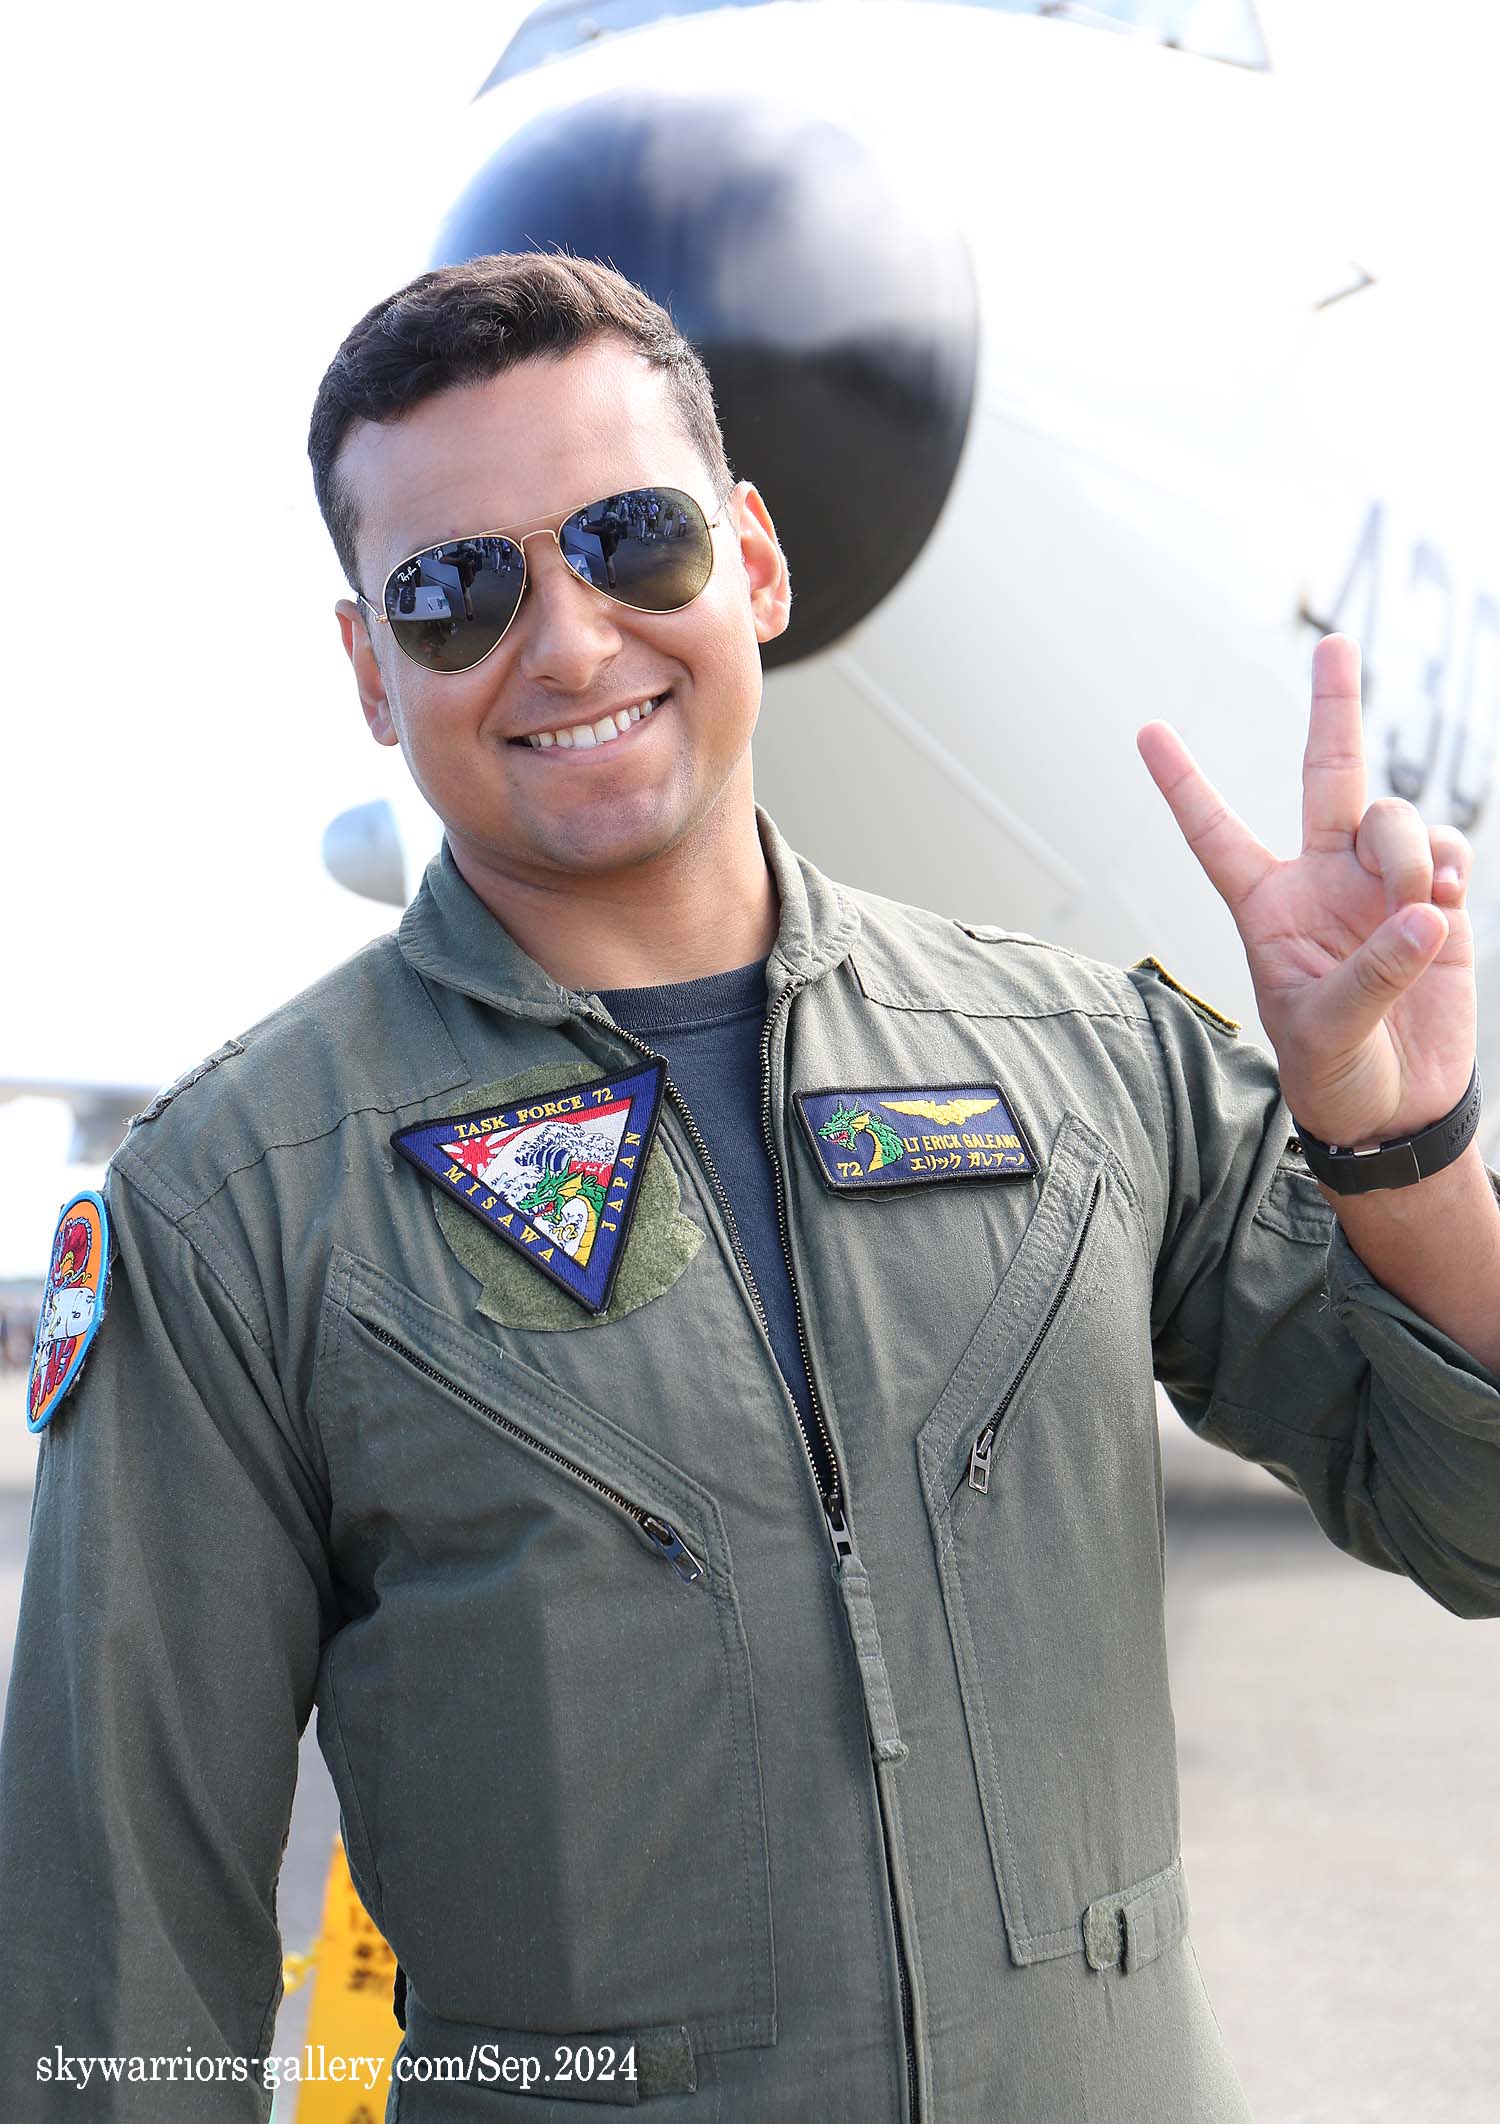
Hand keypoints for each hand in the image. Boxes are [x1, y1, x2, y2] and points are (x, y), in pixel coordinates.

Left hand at [1135, 634, 1474, 1146]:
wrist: (1395, 1109)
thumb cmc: (1334, 1076)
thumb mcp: (1327, 1033)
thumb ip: (1370, 974)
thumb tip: (1422, 916)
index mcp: (1266, 906)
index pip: (1216, 835)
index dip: (1184, 784)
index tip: (1146, 730)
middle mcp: (1321, 881)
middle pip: (1329, 776)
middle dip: (1333, 708)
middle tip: (1334, 645)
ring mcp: (1380, 886)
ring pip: (1396, 819)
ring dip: (1409, 851)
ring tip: (1417, 910)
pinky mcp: (1435, 902)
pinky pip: (1449, 853)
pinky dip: (1451, 870)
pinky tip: (1445, 908)